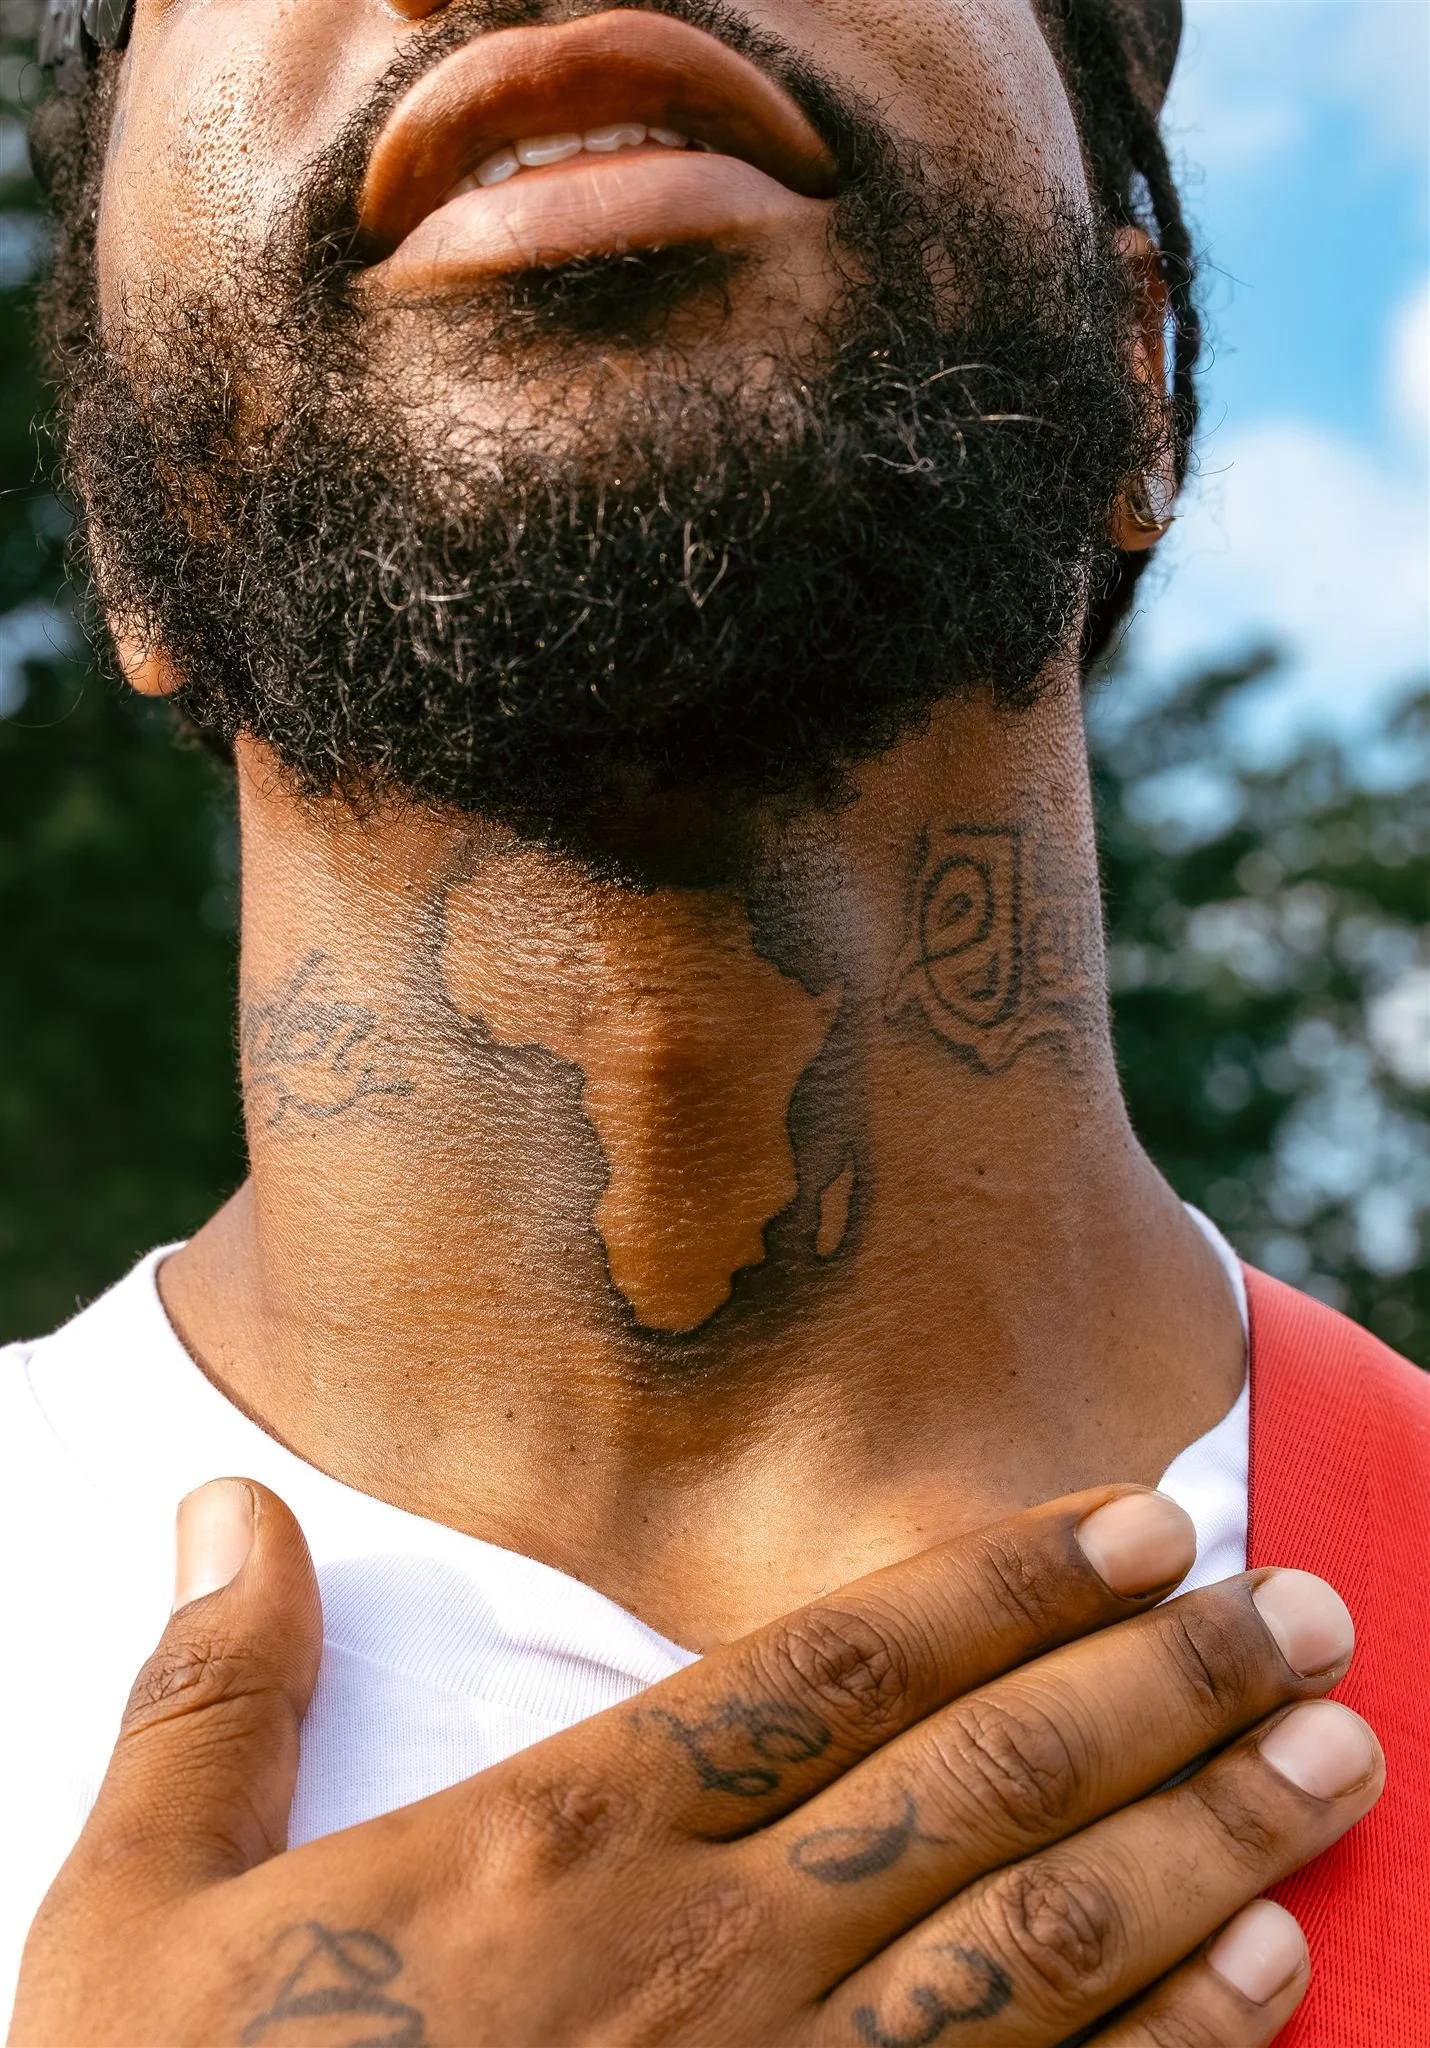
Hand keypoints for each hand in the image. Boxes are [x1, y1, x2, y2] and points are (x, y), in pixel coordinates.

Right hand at [10, 1477, 1379, 2046]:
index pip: (829, 1666)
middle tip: (1306, 1615)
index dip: (995, 1580)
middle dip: (1163, 1687)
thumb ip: (209, 1702)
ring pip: (1046, 1944)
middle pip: (982, 1784)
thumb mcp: (135, 1924)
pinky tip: (1278, 1979)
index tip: (1131, 1515)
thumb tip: (223, 1507)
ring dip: (1211, 1838)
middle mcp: (704, 1959)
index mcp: (559, 1846)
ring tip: (1341, 1758)